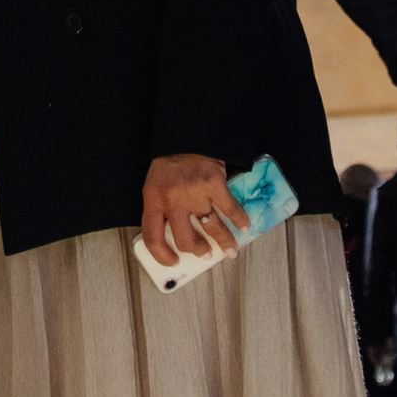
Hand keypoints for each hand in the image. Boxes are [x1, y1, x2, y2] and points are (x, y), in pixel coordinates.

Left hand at [139, 152, 247, 270]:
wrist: (188, 134)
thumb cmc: (172, 163)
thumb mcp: (156, 184)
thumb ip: (162, 209)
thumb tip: (175, 238)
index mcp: (153, 199)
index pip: (152, 237)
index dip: (162, 255)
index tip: (172, 262)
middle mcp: (173, 199)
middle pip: (184, 238)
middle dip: (197, 250)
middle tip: (204, 253)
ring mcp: (195, 193)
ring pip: (211, 227)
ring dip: (224, 242)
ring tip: (230, 250)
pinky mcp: (215, 185)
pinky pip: (230, 209)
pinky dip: (239, 220)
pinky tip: (244, 227)